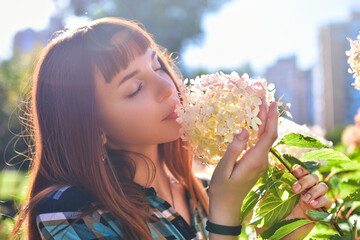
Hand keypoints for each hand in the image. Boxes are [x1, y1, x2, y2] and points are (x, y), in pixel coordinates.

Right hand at [208, 99, 277, 226]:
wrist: (227, 206)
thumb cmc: (222, 188)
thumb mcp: (224, 167)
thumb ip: (234, 149)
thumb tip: (243, 130)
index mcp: (255, 160)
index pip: (269, 135)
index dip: (272, 117)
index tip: (271, 102)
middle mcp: (262, 160)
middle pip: (269, 134)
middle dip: (269, 115)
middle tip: (264, 98)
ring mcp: (260, 163)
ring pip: (266, 138)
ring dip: (265, 122)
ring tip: (260, 106)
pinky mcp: (256, 164)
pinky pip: (261, 144)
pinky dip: (260, 131)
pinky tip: (255, 124)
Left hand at [256, 166, 331, 239]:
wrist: (274, 236)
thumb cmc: (268, 217)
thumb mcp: (267, 199)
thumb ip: (271, 184)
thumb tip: (278, 166)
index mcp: (292, 185)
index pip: (301, 172)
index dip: (301, 169)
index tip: (294, 172)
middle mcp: (304, 191)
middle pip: (313, 177)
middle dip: (306, 180)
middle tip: (295, 189)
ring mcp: (312, 201)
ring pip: (323, 186)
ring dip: (315, 190)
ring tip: (304, 200)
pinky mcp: (318, 212)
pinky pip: (328, 202)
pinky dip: (322, 201)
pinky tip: (312, 205)